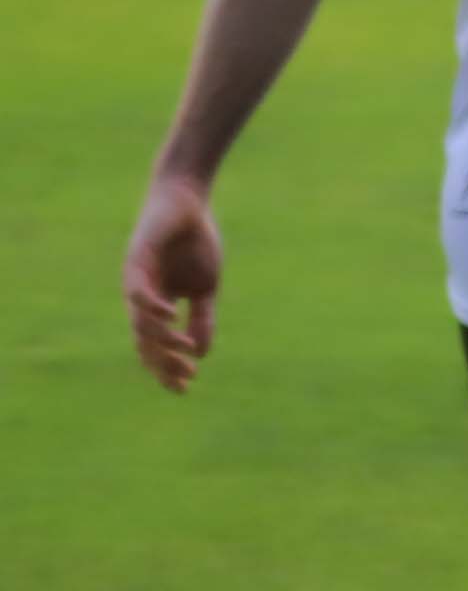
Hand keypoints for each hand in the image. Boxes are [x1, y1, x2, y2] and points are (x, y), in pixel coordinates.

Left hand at [122, 177, 221, 393]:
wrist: (188, 202)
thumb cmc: (196, 242)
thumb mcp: (206, 287)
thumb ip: (203, 319)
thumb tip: (200, 353)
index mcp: (158, 305)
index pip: (156, 346)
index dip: (168, 368)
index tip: (186, 387)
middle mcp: (141, 298)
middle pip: (145, 341)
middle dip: (163, 363)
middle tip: (184, 378)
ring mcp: (137, 281)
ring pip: (141, 322)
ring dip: (162, 339)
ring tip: (183, 349)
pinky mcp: (137, 261)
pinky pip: (138, 291)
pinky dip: (151, 307)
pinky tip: (170, 316)